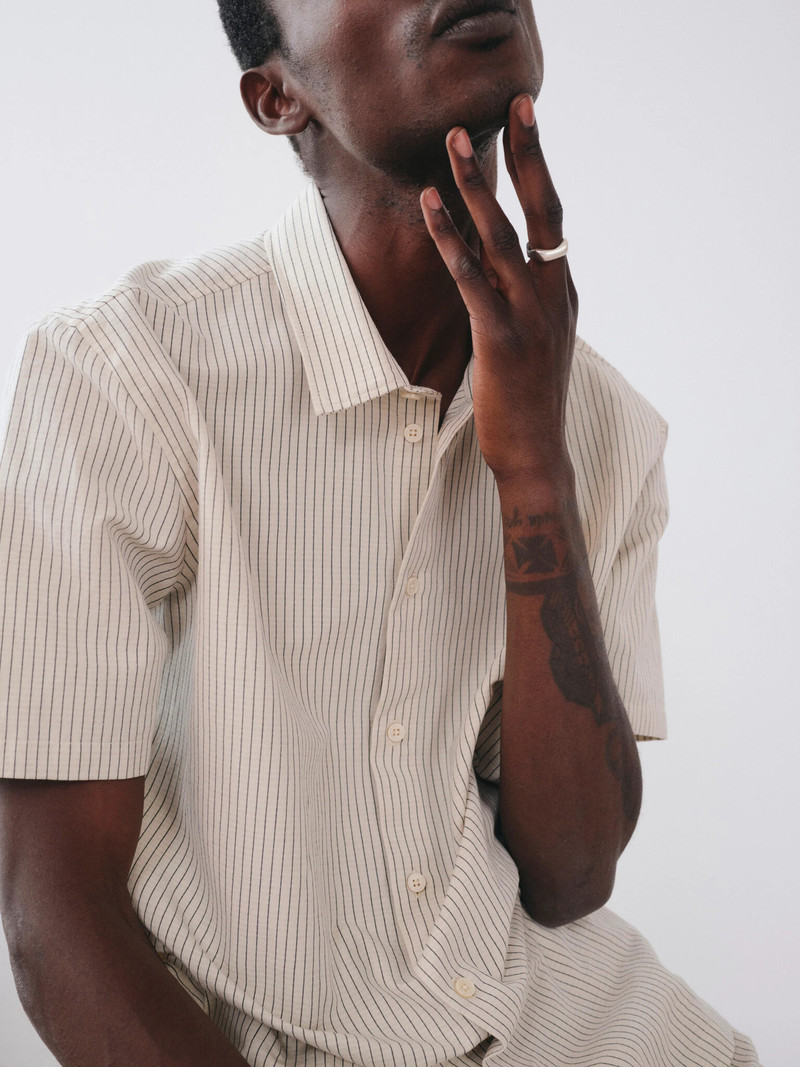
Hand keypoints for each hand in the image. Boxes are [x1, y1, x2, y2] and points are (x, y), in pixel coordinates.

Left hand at [420, 94, 577, 484]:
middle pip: (542, 211)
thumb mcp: (538, 341)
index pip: (554, 217)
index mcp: (563, 293)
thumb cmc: (530, 400)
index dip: (541, 167)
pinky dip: (451, 239)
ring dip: (478, 185)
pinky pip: (471, 279)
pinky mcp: (501, 339)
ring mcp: (530, 316)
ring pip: (503, 237)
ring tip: (455, 142)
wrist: (537, 453)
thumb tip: (503, 269)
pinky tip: (431, 207)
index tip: (529, 122)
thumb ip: (528, 300)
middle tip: (512, 104)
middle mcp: (553, 296)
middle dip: (527, 155)